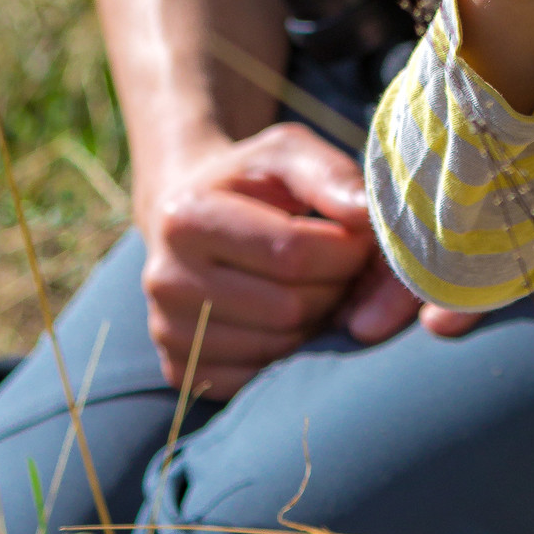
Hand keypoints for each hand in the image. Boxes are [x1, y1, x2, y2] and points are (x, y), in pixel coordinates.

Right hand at [141, 123, 417, 395]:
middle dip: (335, 287)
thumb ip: (330, 174)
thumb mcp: (286, 153)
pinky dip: (291, 353)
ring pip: (281, 349)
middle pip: (289, 308)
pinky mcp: (181, 371)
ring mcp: (168, 333)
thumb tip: (368, 216)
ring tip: (316, 284)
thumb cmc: (249, 180)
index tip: (359, 235)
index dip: (344, 248)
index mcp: (185, 217)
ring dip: (318, 321)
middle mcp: (165, 280)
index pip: (291, 252)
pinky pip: (262, 380)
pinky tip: (289, 317)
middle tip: (342, 264)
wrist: (189, 217)